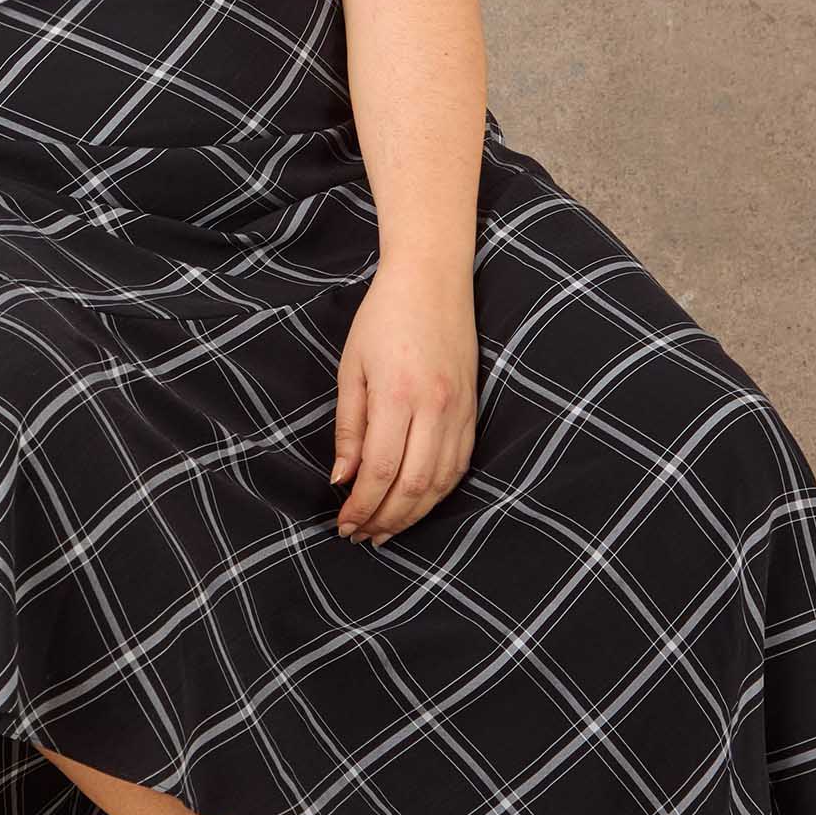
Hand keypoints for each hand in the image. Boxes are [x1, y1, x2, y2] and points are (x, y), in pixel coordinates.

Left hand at [331, 254, 477, 544]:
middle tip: (361, 536)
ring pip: (441, 482)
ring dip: (413, 513)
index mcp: (398, 394)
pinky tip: (419, 503)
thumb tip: (342, 478)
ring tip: (386, 530)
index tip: (344, 524)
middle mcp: (435, 407)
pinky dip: (440, 492)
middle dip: (385, 518)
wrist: (432, 278)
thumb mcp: (352, 367)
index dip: (362, 506)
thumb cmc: (383, 317)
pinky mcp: (473, 408)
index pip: (381, 470)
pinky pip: (460, 463)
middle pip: (414, 485)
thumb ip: (349, 426)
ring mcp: (459, 409)